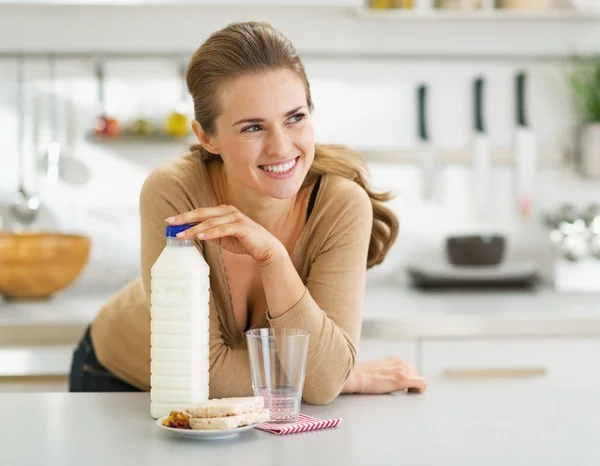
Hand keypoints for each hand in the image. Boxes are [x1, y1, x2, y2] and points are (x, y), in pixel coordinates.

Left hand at [165, 205, 285, 263]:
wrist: (266, 248)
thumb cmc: (245, 241)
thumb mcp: (224, 237)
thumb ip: (211, 233)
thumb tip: (194, 233)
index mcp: (223, 211)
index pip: (200, 212)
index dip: (185, 216)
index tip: (170, 221)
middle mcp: (228, 211)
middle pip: (202, 213)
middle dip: (185, 218)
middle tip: (170, 222)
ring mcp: (235, 217)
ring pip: (210, 222)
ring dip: (194, 228)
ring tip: (182, 235)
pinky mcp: (241, 227)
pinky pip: (222, 229)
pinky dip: (210, 232)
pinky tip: (200, 236)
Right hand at [343, 356, 426, 394]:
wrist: (357, 376)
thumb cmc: (362, 376)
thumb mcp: (377, 369)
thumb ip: (386, 371)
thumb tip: (387, 380)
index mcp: (394, 359)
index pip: (409, 368)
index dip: (408, 378)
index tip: (401, 385)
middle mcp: (401, 362)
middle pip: (416, 373)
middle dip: (412, 381)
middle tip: (404, 391)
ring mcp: (403, 370)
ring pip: (419, 378)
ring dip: (415, 386)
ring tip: (406, 392)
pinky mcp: (403, 379)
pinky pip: (422, 383)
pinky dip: (420, 389)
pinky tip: (411, 393)